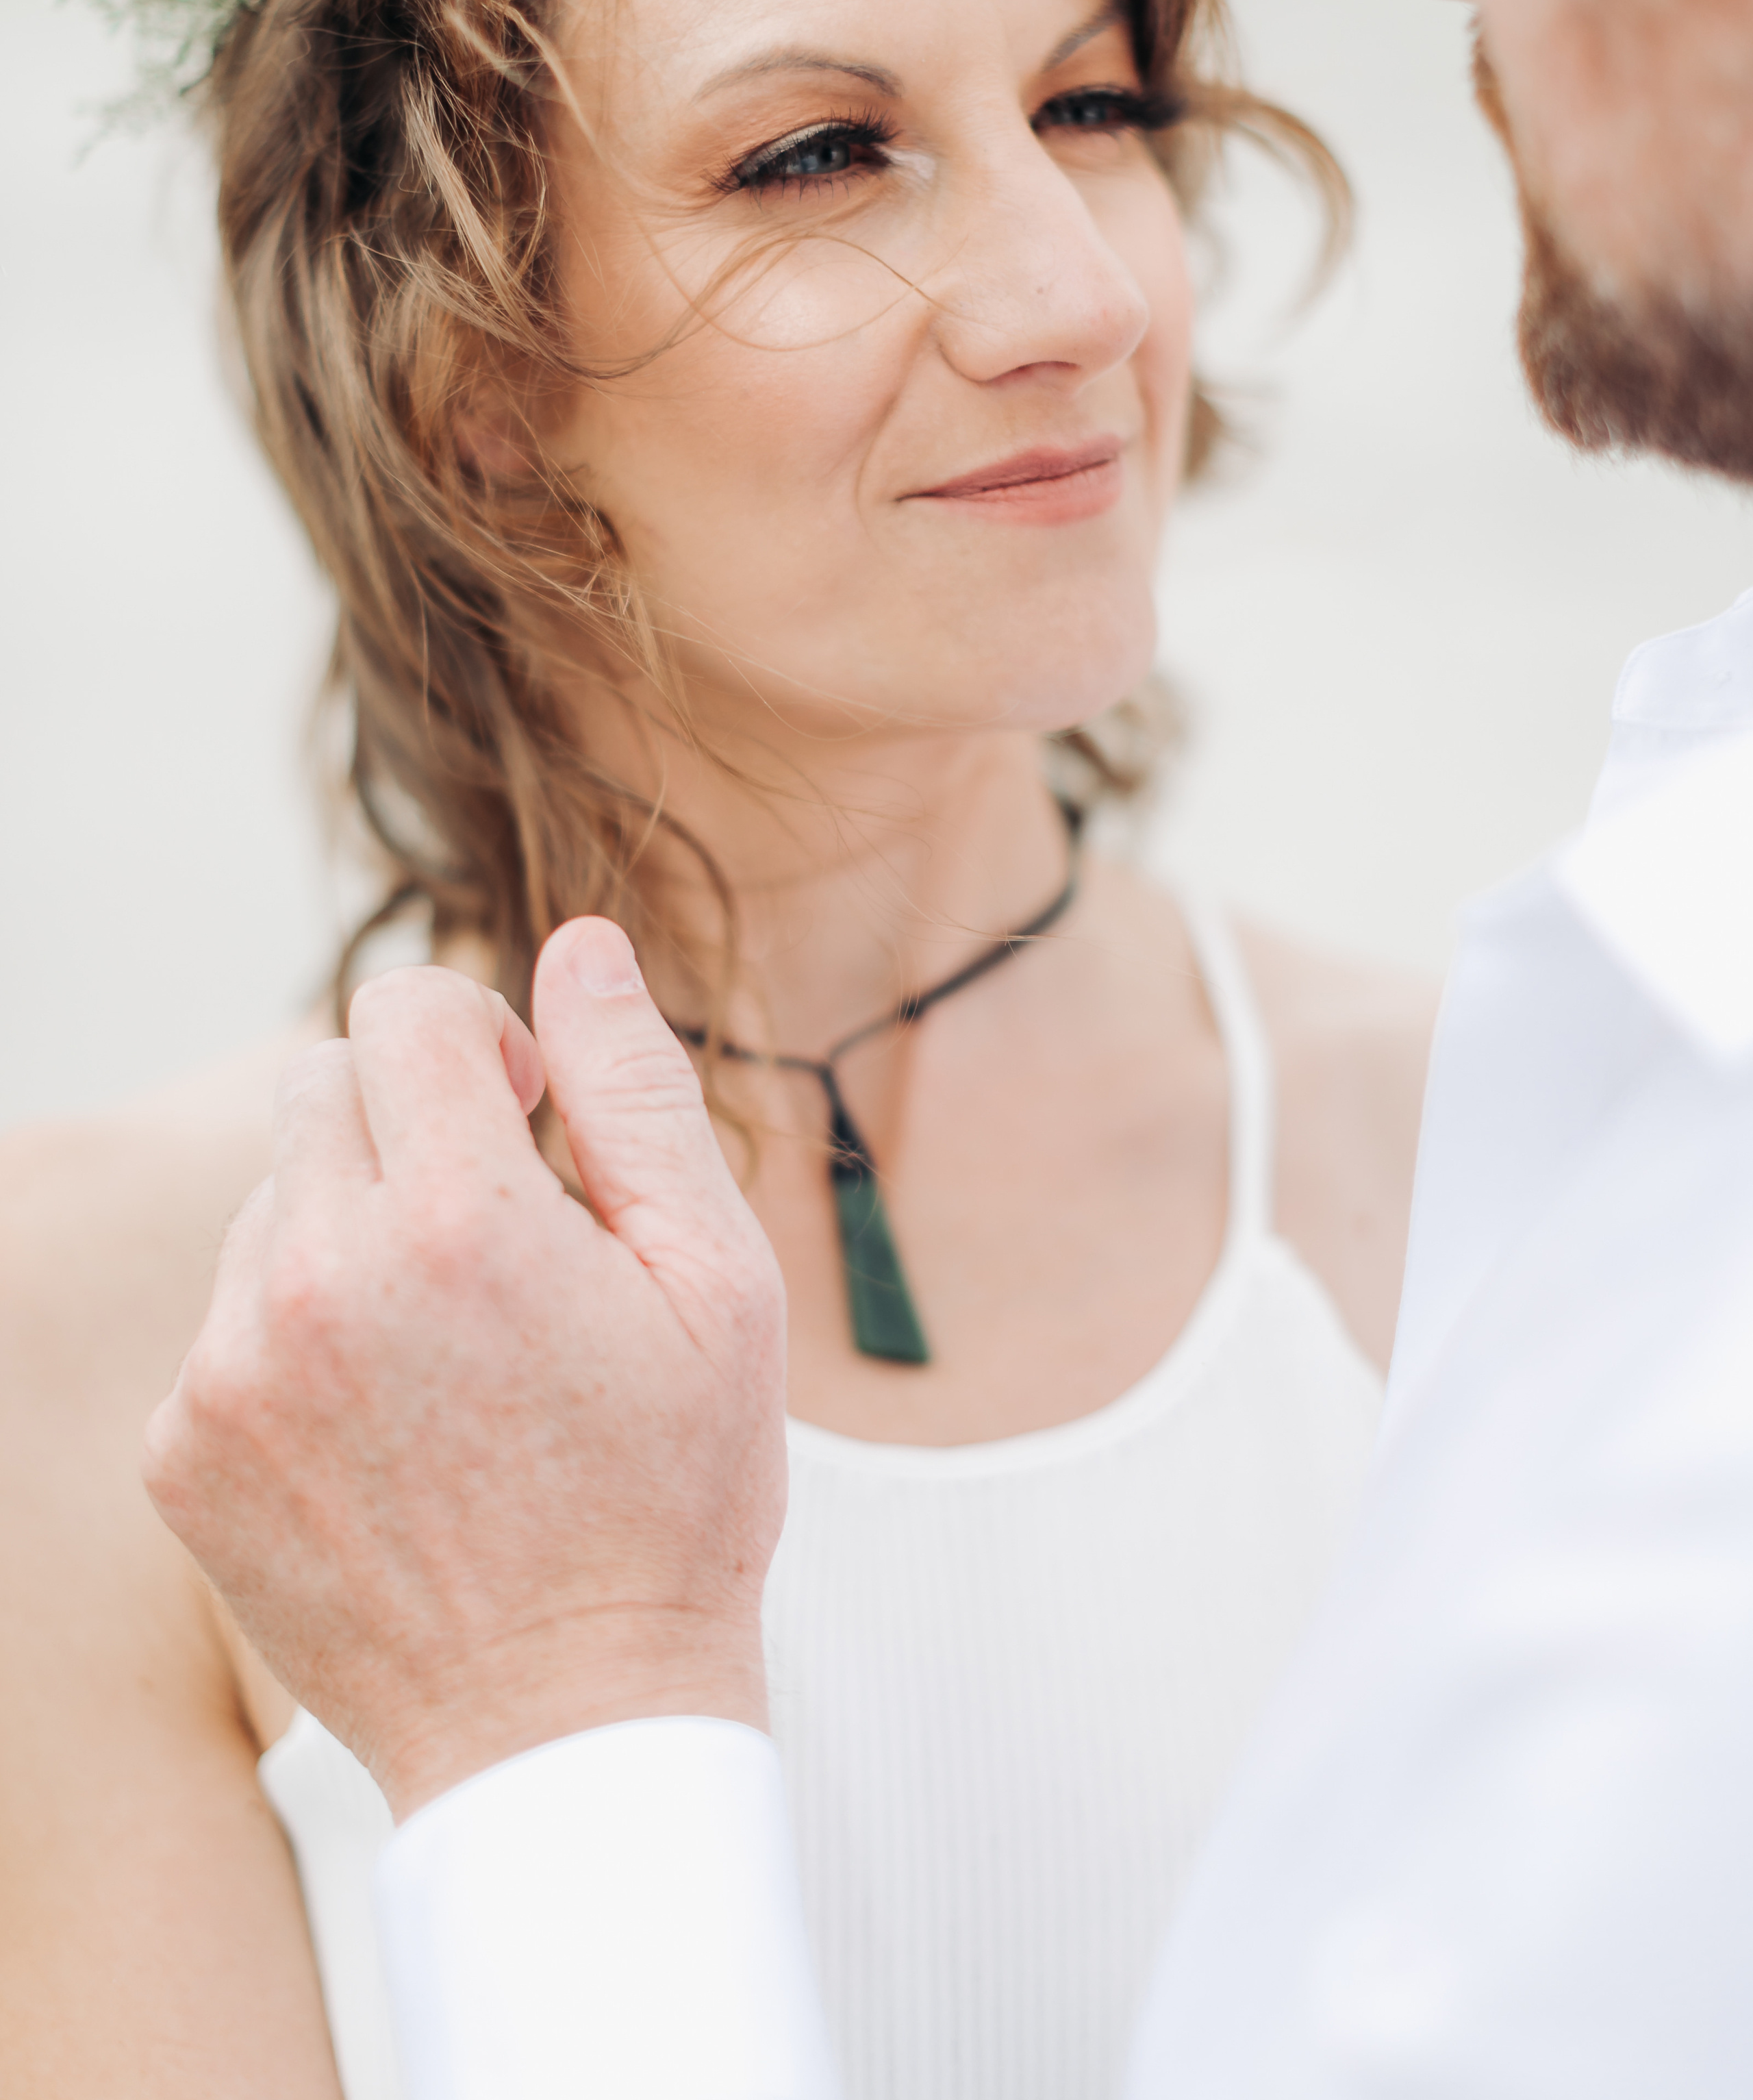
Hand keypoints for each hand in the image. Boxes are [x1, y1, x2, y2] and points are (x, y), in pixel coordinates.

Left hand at [143, 920, 786, 1818]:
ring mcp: (229, 1372)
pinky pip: (227, 1316)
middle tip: (497, 1233)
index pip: (404, 1012)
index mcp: (458, 1223)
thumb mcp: (716, 1279)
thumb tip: (580, 945)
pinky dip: (296, 1334)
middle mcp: (316, 1280)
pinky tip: (387, 1421)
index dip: (482, 1040)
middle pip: (321, 1085)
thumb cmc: (669, 1498)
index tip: (529, 1116)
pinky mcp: (181, 1450)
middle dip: (413, 1123)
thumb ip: (637, 1089)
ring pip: (271, 1199)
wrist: (565, 1724)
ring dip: (351, 1228)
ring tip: (448, 1350)